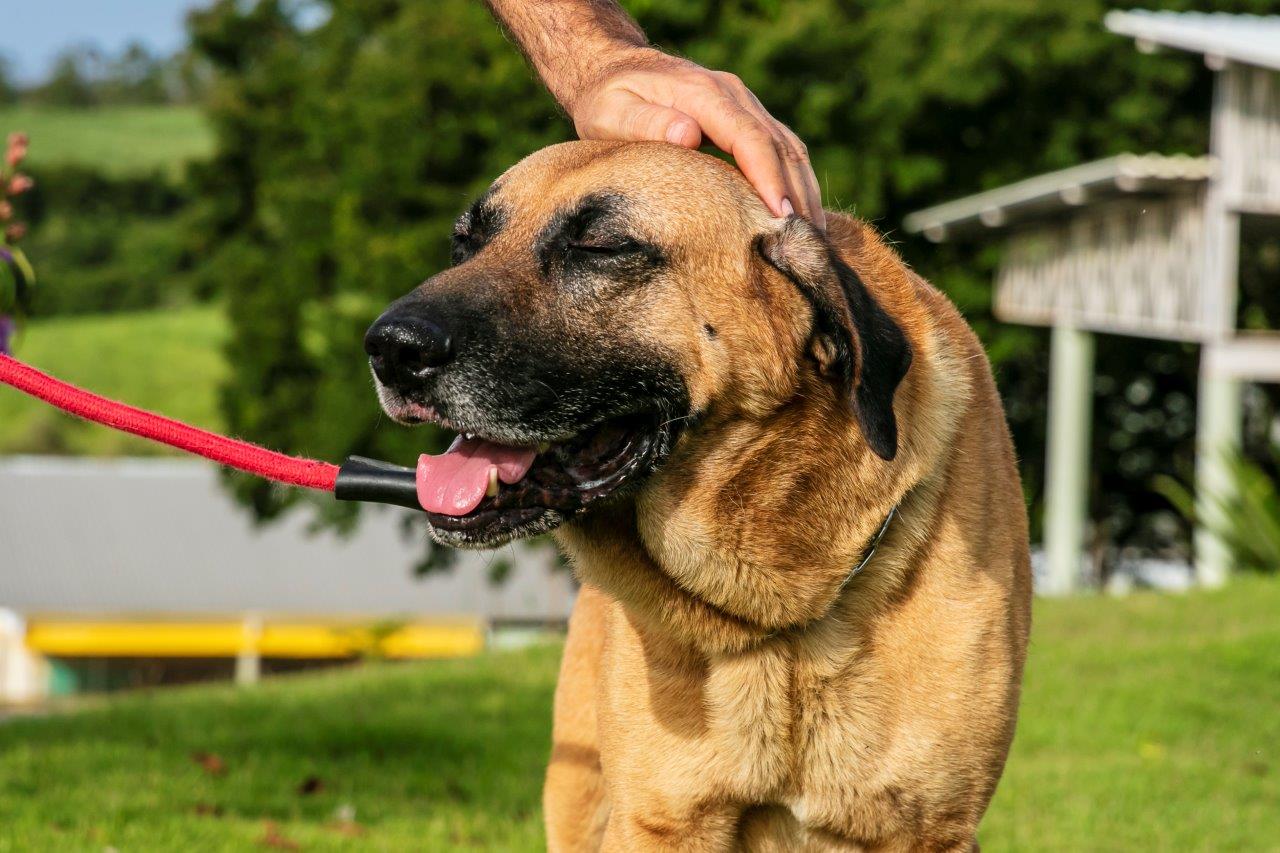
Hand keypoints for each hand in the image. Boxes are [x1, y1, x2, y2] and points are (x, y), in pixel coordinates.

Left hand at [570, 48, 824, 229]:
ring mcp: (746, 105)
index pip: (749, 138)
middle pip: (781, 146)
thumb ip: (647, 123)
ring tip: (813, 240)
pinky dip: (798, 183)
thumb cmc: (608, 99)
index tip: (782, 215)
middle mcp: (734, 96)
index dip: (769, 177)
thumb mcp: (611, 111)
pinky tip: (802, 217)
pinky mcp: (748, 119)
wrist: (615, 70)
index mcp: (704, 95)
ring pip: (791, 148)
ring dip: (806, 192)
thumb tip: (689, 135)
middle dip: (798, 195)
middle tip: (806, 244)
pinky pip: (784, 150)